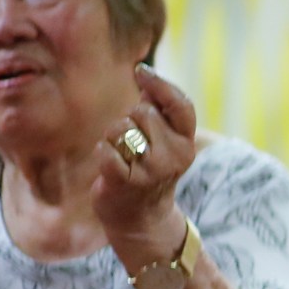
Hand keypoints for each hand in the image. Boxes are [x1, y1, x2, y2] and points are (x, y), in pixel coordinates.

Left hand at [93, 66, 200, 268]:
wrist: (141, 218)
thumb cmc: (148, 169)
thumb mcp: (164, 141)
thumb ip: (158, 108)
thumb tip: (145, 74)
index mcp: (187, 143)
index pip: (180, 104)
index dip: (160, 84)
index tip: (140, 71)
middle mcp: (175, 156)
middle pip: (143, 111)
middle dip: (131, 120)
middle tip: (134, 144)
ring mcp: (151, 170)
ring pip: (121, 128)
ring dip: (113, 137)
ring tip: (123, 157)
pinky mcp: (126, 181)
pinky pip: (105, 148)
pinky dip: (102, 152)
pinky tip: (110, 167)